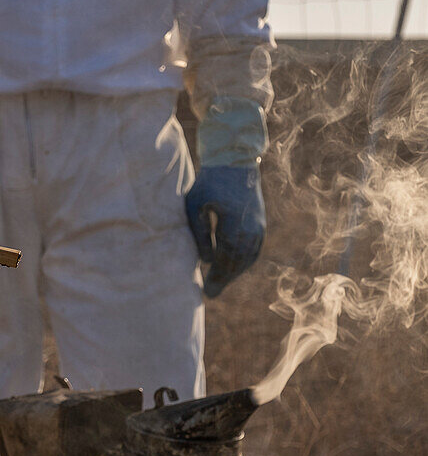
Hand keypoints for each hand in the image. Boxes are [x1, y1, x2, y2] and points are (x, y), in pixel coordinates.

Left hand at [186, 165, 265, 296]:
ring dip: (234, 271)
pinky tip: (231, 267)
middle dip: (224, 279)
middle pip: (238, 263)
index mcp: (235, 226)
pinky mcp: (260, 223)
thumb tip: (206, 261)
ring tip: (219, 282)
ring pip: (248, 258)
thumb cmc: (210, 182)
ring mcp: (258, 227)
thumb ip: (199, 234)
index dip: (217, 278)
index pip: (226, 260)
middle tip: (211, 293)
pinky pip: (254, 250)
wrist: (234, 162)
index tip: (207, 292)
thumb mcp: (196, 206)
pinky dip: (243, 261)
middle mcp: (252, 230)